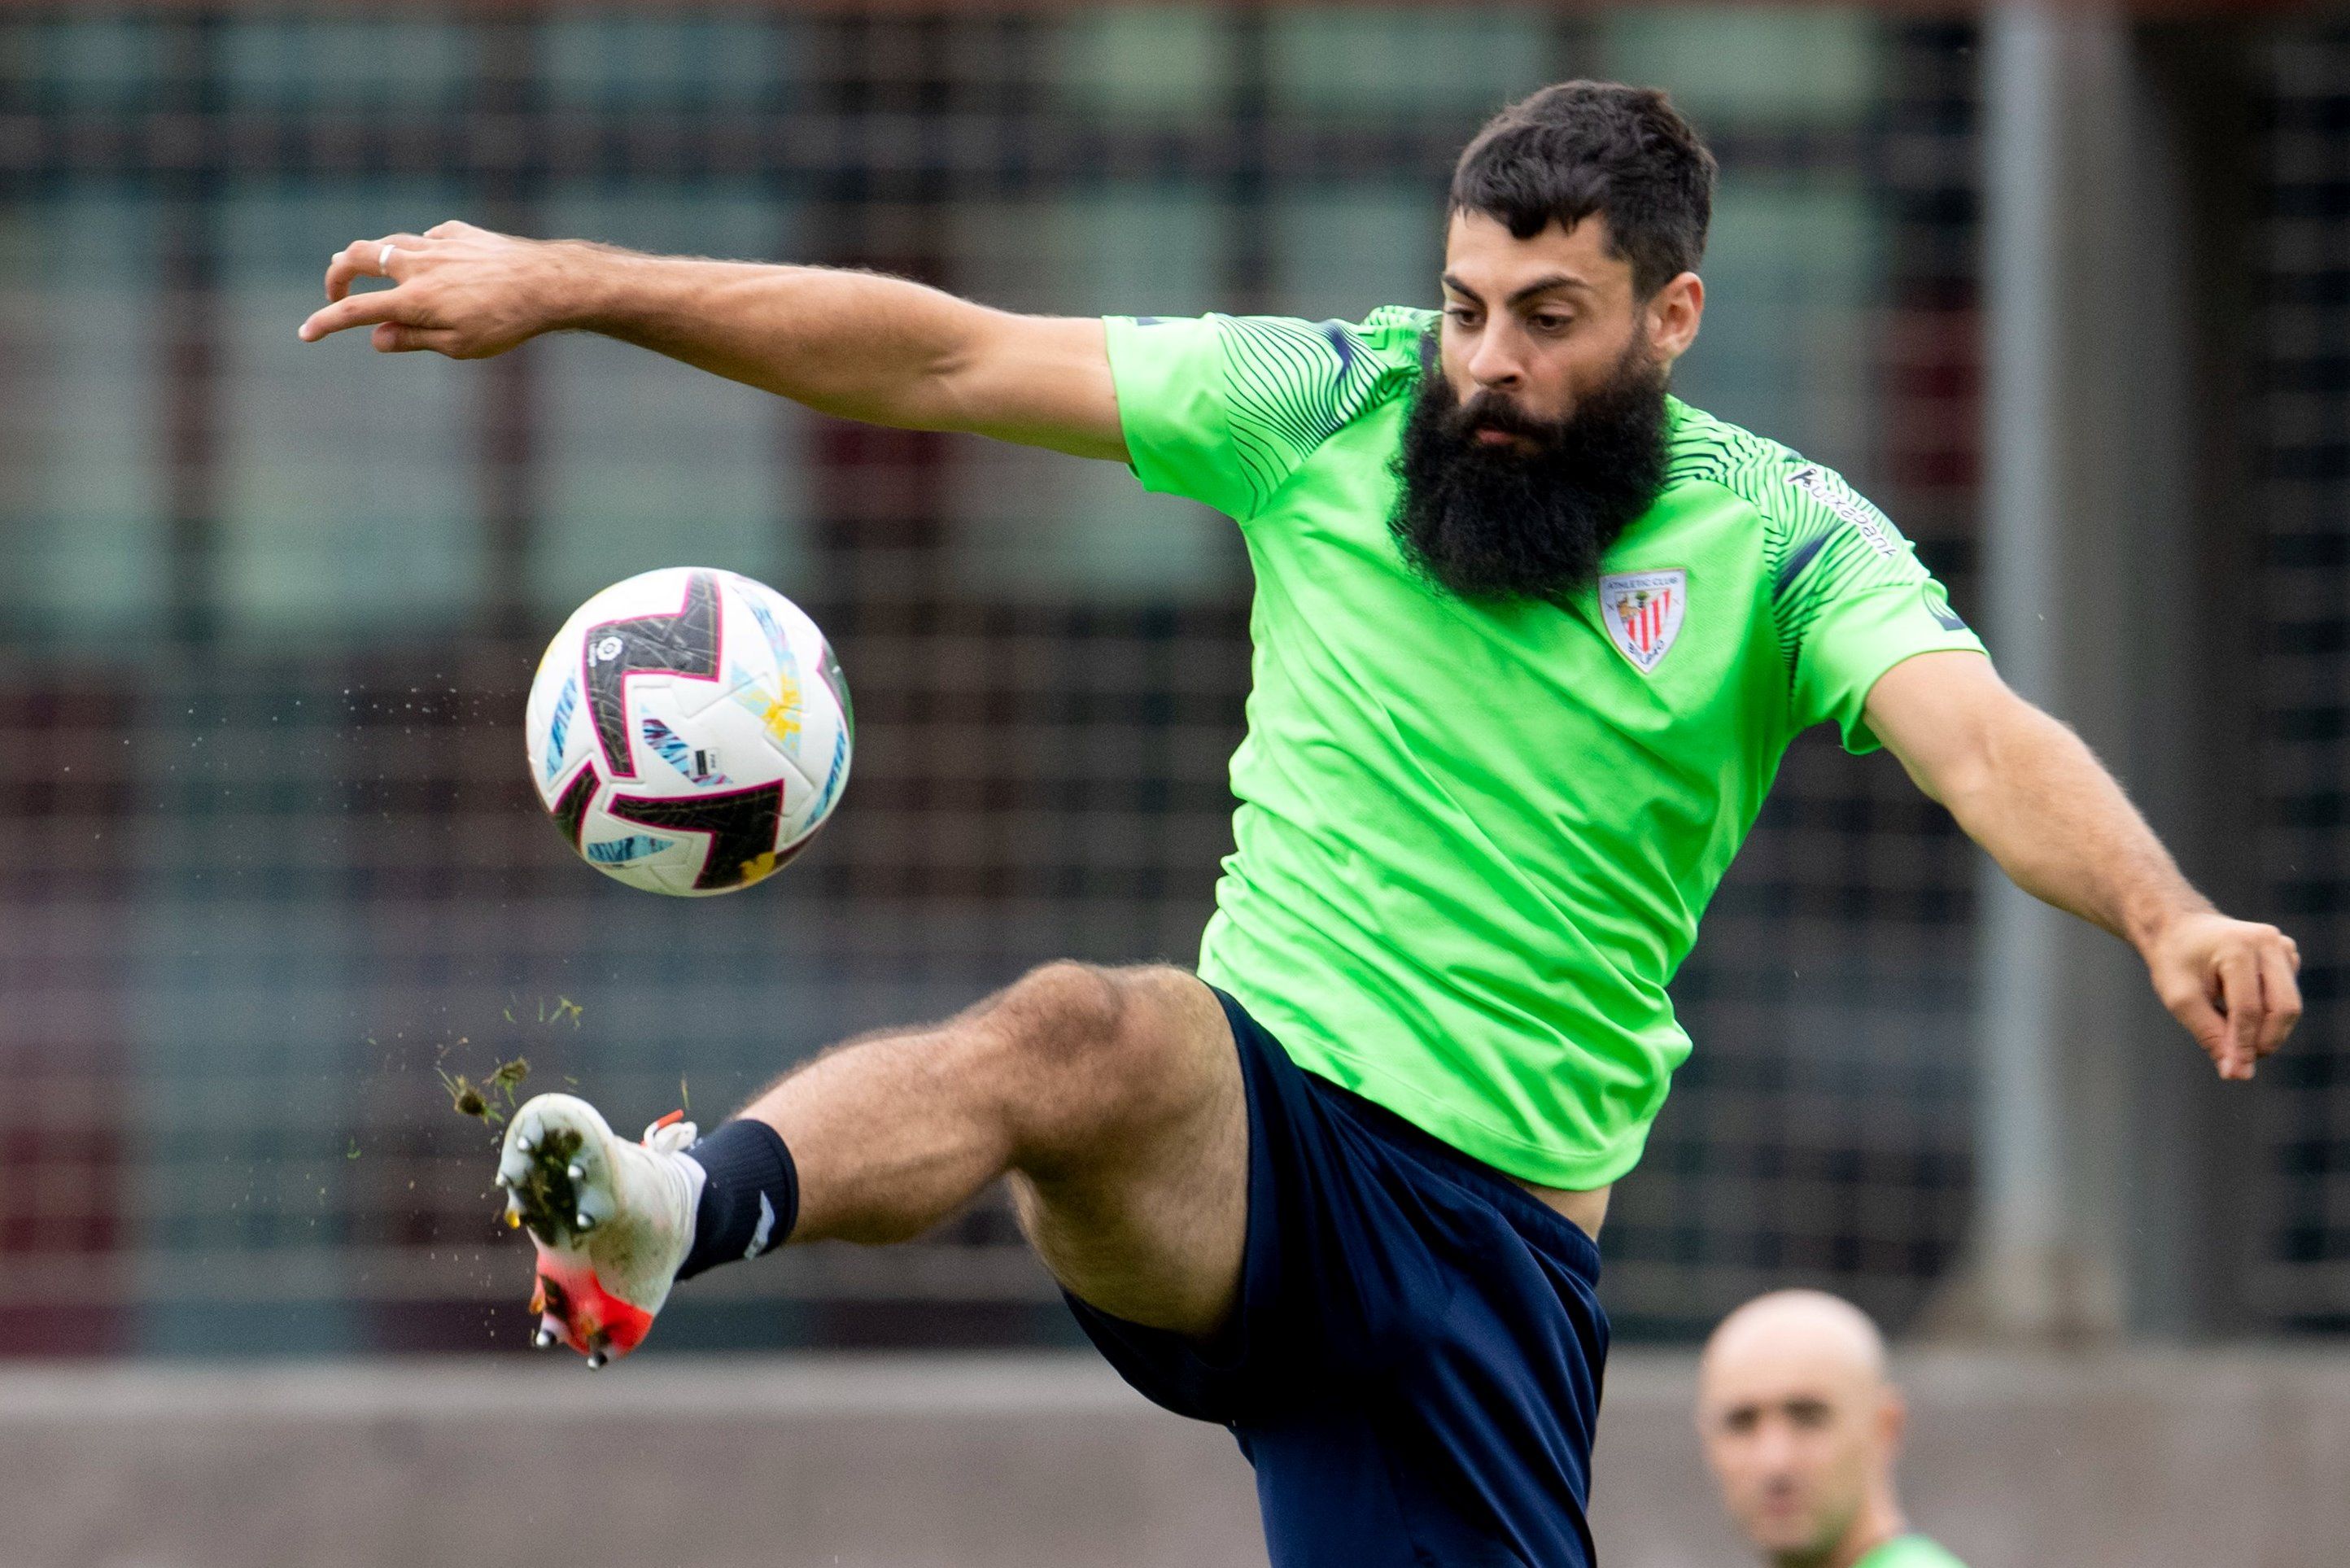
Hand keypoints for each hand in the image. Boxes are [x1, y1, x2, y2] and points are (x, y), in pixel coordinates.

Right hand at [297, 220, 592, 356]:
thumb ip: (414, 340)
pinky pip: (428, 238)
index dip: (325, 323)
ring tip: (368, 272)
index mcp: (413, 300)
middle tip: (336, 293)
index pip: (355, 311)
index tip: (306, 333)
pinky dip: (420, 251)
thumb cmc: (507, 323)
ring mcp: (438, 244)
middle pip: (357, 257)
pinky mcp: (460, 233)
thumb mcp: (459, 346)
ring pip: (389, 243)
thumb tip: (376, 338)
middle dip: (337, 274)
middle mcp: (418, 266)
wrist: (548, 284)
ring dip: (373, 258)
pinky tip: (429, 262)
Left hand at [2143, 909, 2301, 1079]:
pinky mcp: (2287, 956)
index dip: (2243, 1045)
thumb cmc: (2175, 962)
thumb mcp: (2180, 999)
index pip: (2249, 1008)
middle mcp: (2269, 942)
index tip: (2236, 1073)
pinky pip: (2286, 997)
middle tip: (2241, 1061)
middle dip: (2264, 1040)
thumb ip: (2209, 1035)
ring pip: (2289, 1006)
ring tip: (2232, 1033)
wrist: (2178, 929)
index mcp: (2239, 946)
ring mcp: (2283, 947)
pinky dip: (2267, 1014)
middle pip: (2283, 1008)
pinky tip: (2238, 1008)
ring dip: (2266, 1029)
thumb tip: (2237, 1073)